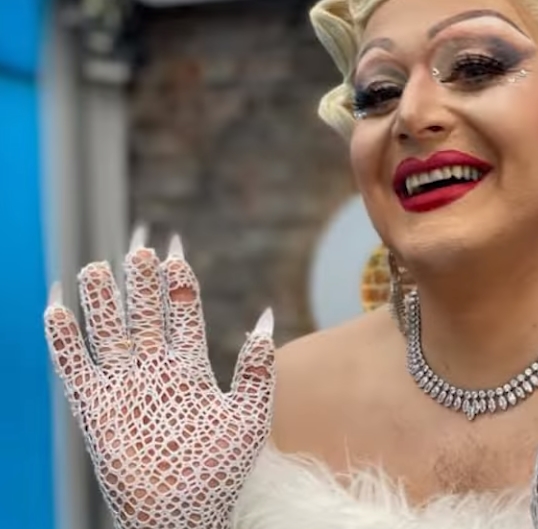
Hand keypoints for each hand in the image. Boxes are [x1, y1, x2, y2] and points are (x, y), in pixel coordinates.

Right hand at [44, 229, 274, 528]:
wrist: (182, 512)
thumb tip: (267, 315)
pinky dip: (63, 337)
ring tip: (99, 266)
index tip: (174, 247)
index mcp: (190, 365)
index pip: (181, 309)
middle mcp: (155, 367)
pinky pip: (73, 364)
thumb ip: (258, 367)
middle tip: (139, 247)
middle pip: (144, 312)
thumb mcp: (249, 414)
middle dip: (141, 281)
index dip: (178, 280)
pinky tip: (57, 306)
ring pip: (108, 330)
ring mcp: (123, 384)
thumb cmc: (221, 469)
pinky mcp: (94, 406)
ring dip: (103, 301)